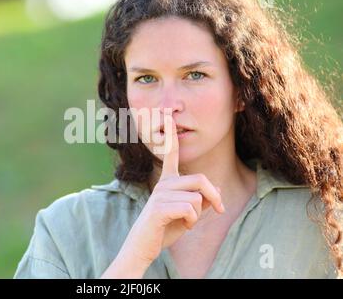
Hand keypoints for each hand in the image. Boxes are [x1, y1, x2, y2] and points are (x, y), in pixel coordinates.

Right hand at [120, 113, 225, 265]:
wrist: (144, 247)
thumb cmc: (165, 229)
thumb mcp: (189, 214)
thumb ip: (202, 201)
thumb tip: (216, 188)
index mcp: (168, 181)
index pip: (170, 154)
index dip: (170, 135)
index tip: (167, 116)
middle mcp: (163, 184)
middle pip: (200, 179)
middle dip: (214, 196)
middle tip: (219, 209)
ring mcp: (160, 194)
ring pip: (197, 198)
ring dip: (198, 215)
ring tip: (187, 222)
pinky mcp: (159, 207)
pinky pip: (190, 209)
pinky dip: (192, 221)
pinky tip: (182, 226)